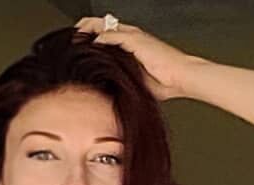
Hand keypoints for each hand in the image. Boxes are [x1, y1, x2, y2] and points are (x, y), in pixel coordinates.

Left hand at [72, 15, 199, 102]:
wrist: (181, 77)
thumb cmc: (164, 82)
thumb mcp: (135, 81)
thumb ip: (121, 79)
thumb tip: (105, 90)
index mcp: (130, 45)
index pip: (106, 35)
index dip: (90, 37)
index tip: (78, 46)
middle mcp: (131, 37)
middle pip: (102, 25)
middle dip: (85, 29)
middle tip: (72, 38)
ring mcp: (133, 37)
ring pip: (105, 26)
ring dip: (89, 30)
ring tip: (76, 37)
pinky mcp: (136, 40)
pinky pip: (113, 36)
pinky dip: (101, 39)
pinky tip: (91, 44)